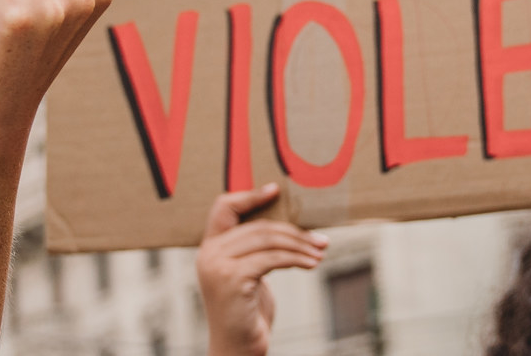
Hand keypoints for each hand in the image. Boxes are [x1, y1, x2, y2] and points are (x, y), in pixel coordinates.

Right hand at [198, 185, 321, 355]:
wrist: (237, 347)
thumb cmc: (247, 312)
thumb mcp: (248, 275)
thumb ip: (254, 251)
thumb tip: (288, 227)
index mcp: (209, 247)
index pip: (223, 207)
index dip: (249, 195)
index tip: (276, 189)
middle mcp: (209, 253)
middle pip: (258, 225)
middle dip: (294, 231)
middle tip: (320, 239)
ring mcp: (217, 265)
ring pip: (267, 239)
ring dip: (300, 244)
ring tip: (321, 251)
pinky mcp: (232, 278)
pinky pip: (272, 258)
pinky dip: (296, 259)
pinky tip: (312, 264)